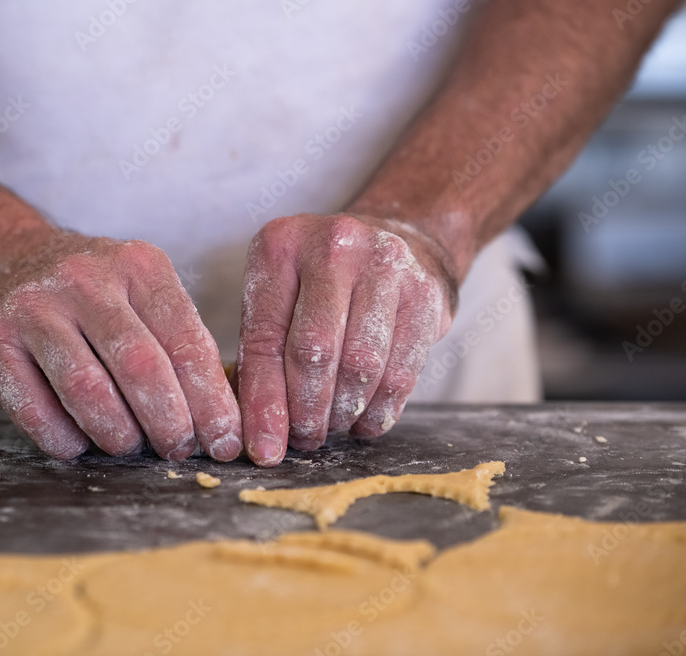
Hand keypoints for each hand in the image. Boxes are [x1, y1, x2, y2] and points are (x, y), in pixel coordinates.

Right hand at [0, 229, 241, 460]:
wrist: (6, 260)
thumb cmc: (95, 295)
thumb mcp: (143, 294)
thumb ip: (179, 344)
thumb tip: (221, 422)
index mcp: (139, 266)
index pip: (187, 341)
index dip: (211, 401)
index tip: (225, 441)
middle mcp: (85, 278)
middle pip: (140, 366)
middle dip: (169, 422)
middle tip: (178, 450)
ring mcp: (33, 306)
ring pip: (88, 389)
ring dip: (118, 434)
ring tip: (129, 446)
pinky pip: (34, 409)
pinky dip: (64, 439)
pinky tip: (79, 443)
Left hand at [236, 213, 457, 465]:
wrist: (399, 237)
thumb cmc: (322, 281)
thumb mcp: (279, 296)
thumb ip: (261, 354)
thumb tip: (259, 434)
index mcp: (281, 246)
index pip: (264, 337)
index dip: (263, 402)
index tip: (264, 448)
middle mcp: (334, 246)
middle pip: (315, 351)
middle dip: (306, 411)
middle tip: (304, 440)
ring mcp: (386, 265)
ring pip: (361, 364)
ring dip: (343, 412)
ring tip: (332, 427)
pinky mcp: (425, 294)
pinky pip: (402, 370)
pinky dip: (380, 409)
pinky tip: (364, 421)